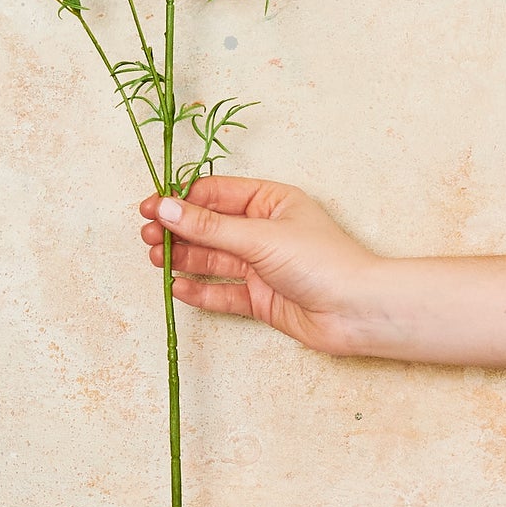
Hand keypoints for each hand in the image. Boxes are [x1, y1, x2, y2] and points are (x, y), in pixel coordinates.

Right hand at [138, 175, 384, 356]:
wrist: (358, 312)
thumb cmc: (322, 262)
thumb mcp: (260, 237)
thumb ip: (209, 227)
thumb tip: (166, 208)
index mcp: (270, 201)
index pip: (216, 195)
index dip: (181, 200)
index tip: (151, 208)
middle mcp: (264, 231)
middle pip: (210, 227)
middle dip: (177, 230)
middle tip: (147, 236)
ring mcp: (262, 265)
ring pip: (213, 259)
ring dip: (183, 258)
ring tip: (155, 259)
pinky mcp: (261, 298)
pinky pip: (222, 292)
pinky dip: (199, 290)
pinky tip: (177, 286)